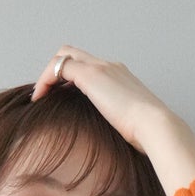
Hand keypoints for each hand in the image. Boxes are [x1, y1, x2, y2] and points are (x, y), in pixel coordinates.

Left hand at [28, 46, 173, 153]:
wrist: (154, 125)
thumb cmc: (146, 133)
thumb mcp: (130, 126)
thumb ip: (119, 124)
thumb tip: (114, 142)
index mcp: (120, 77)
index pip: (90, 66)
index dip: (71, 78)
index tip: (61, 97)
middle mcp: (110, 66)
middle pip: (75, 53)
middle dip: (57, 71)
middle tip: (46, 94)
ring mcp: (101, 67)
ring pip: (65, 55)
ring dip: (49, 74)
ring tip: (40, 96)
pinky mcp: (91, 74)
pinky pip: (59, 67)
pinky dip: (46, 79)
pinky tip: (40, 98)